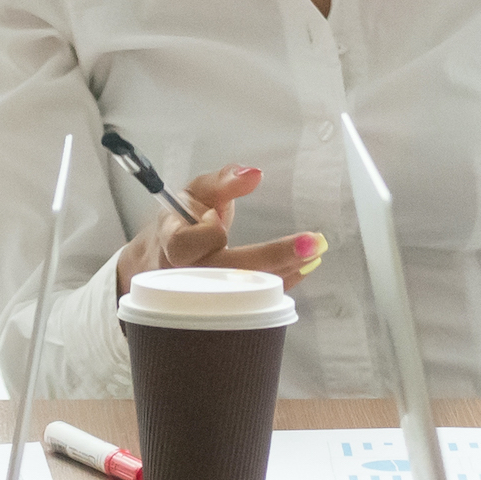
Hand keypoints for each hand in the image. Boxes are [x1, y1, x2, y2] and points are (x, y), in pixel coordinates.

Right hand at [110, 161, 319, 296]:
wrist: (166, 255)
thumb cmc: (184, 218)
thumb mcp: (197, 192)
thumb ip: (222, 181)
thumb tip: (254, 174)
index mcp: (170, 242)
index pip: (186, 244)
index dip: (207, 234)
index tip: (220, 220)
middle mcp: (185, 276)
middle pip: (226, 274)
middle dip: (273, 259)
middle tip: (312, 243)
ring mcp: (205, 296)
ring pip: (245, 292)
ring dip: (284, 272)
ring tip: (315, 253)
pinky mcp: (225, 305)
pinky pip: (256, 300)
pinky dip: (282, 283)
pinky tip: (305, 268)